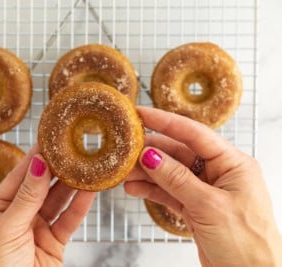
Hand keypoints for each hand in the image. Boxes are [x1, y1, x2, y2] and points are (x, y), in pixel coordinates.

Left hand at [0, 146, 94, 266]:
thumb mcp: (6, 228)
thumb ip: (26, 197)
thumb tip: (37, 164)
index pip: (19, 176)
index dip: (35, 157)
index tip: (50, 138)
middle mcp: (18, 216)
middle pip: (41, 185)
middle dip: (57, 168)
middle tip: (74, 148)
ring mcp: (37, 229)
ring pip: (58, 200)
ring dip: (72, 184)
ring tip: (87, 164)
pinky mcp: (54, 243)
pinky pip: (69, 220)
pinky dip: (80, 205)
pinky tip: (90, 190)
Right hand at [125, 107, 281, 266]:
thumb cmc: (246, 244)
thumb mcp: (208, 206)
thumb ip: (177, 179)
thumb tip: (150, 156)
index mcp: (232, 164)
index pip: (195, 134)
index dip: (166, 121)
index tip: (142, 113)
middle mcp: (219, 173)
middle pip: (178, 153)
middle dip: (151, 152)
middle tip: (125, 149)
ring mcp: (205, 190)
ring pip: (170, 173)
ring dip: (147, 173)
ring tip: (124, 172)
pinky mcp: (195, 207)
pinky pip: (168, 192)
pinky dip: (151, 190)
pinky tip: (134, 188)